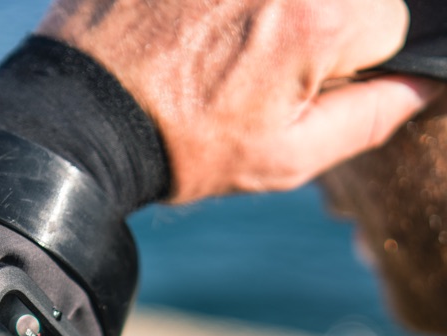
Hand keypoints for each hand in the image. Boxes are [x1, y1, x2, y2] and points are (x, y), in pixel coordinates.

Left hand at [38, 0, 441, 202]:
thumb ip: (368, 119)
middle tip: (245, 67)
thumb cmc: (179, 146)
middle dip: (310, 27)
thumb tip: (423, 86)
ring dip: (265, 12)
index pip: (387, 23)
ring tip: (214, 46)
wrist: (83, 119)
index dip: (344, 64)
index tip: (291, 86)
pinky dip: (221, 2)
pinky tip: (192, 25)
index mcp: (320, 18)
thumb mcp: (282, 159)